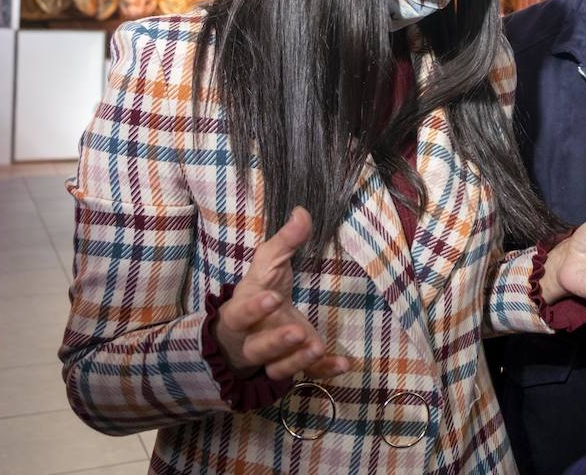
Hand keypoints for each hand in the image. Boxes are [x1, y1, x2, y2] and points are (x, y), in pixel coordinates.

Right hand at [212, 207, 351, 382]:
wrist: (245, 332)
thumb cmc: (258, 292)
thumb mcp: (267, 266)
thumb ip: (284, 242)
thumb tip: (302, 211)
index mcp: (241, 313)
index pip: (241, 313)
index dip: (254, 308)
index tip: (274, 297)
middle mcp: (253, 340)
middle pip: (258, 348)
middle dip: (277, 342)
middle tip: (298, 332)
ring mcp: (273, 357)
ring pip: (278, 368)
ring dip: (297, 360)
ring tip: (318, 347)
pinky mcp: (294, 365)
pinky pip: (307, 375)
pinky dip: (324, 371)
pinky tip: (344, 364)